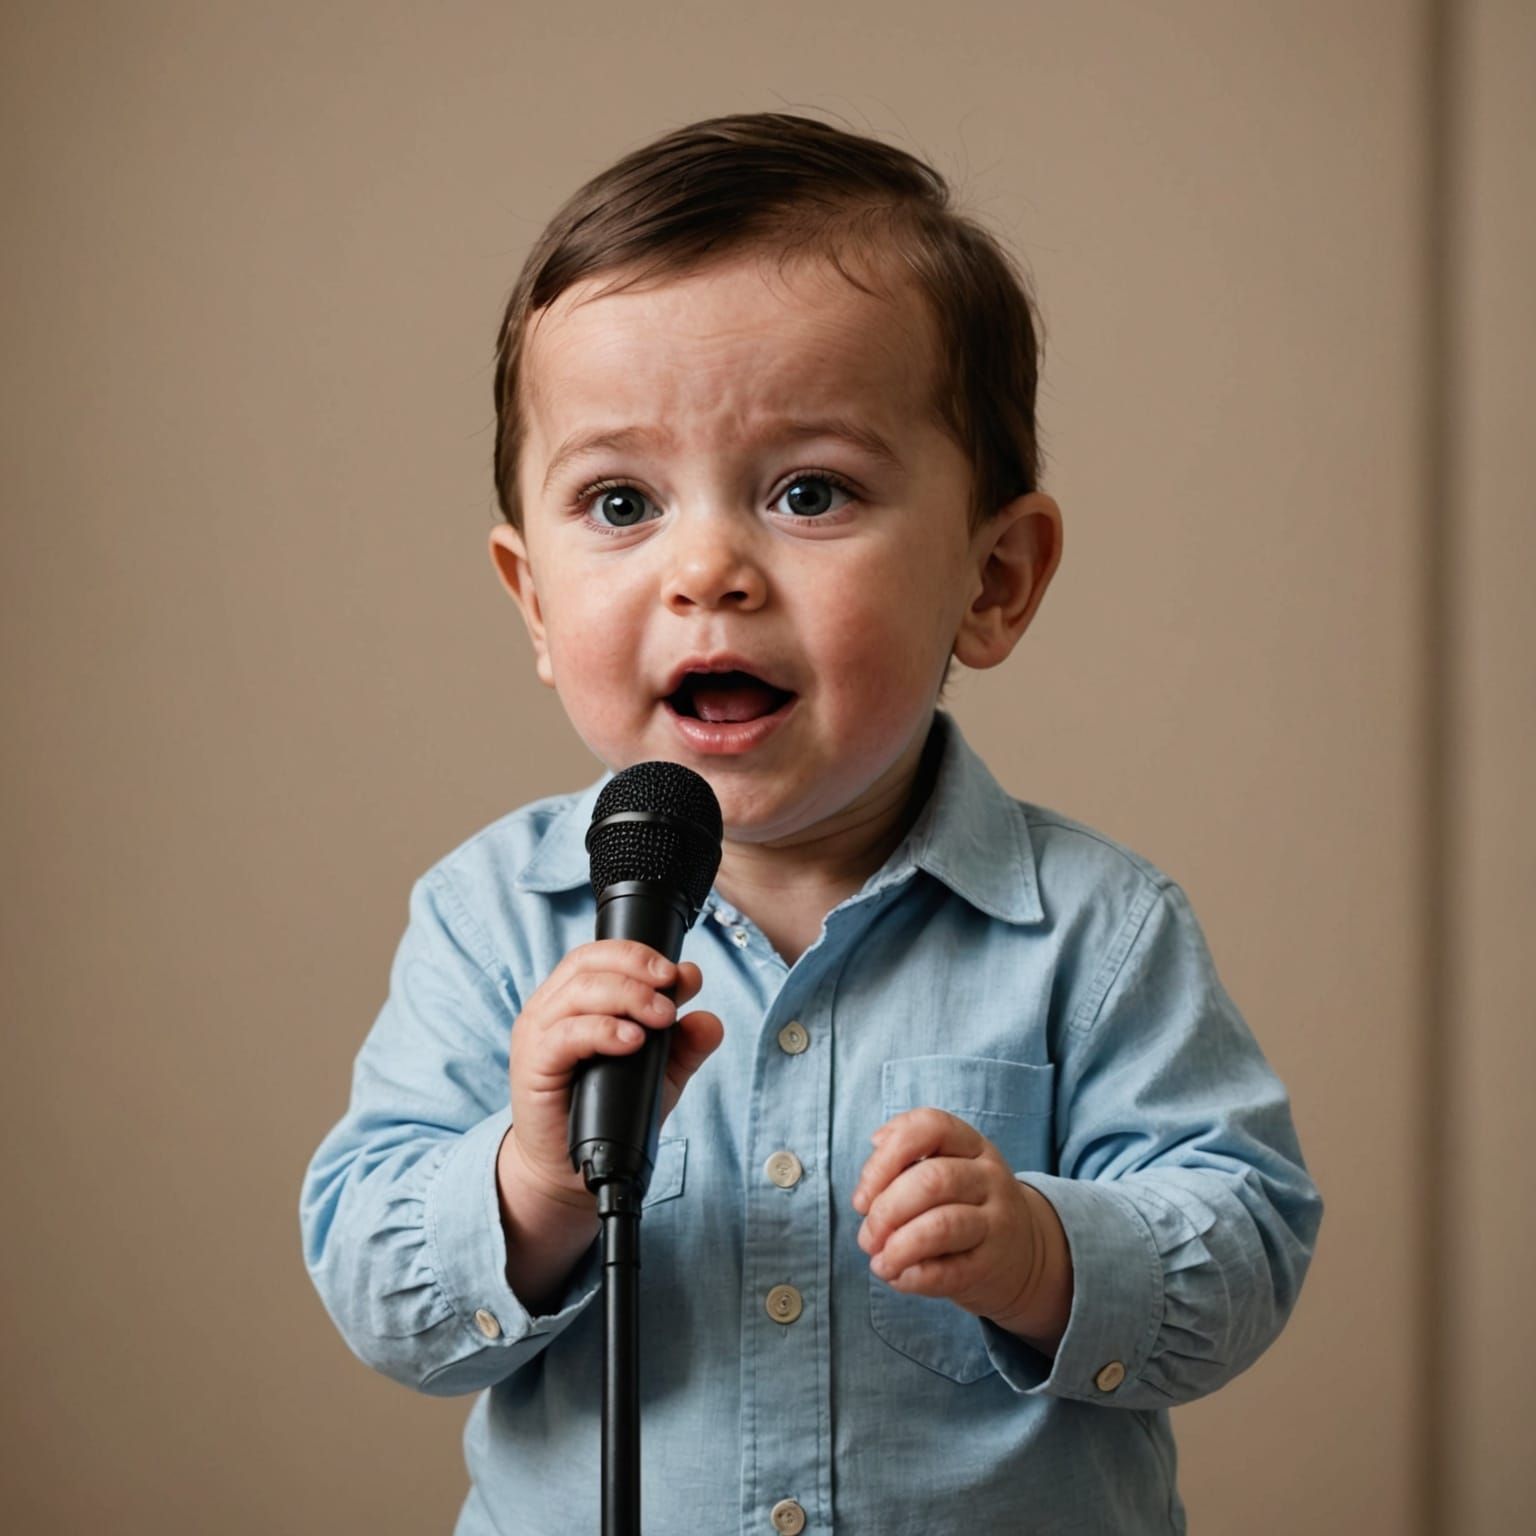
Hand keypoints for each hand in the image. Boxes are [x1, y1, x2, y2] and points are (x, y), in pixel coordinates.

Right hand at [505, 940, 722, 1208]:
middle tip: (674, 991)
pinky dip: (602, 1030)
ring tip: (661, 1018)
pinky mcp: (533, 1065)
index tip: (682, 975)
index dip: (641, 955)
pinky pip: (564, 1034)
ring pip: (578, 991)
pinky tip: (631, 1041)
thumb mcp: (657, 1075)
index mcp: (574, 999)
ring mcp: (538, 1035)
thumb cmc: (608, 1112)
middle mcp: (551, 1008)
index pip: (601, 954)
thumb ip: (684, 1046)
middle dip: (637, 968)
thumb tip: (711, 1020)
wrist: (568, 1170)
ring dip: (627, 996)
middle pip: (588, 963)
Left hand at [852, 1108, 1047, 1330]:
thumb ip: (904, 1168)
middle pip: (932, 1180)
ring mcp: (996, 1221)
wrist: (1021, 1253)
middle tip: (867, 1236)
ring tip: (879, 1260)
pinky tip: (898, 1277)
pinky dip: (914, 1277)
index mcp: (971, 1145)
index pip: (930, 1127)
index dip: (887, 1156)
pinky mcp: (993, 1264)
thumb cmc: (963, 1206)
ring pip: (942, 1225)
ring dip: (898, 1246)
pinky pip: (950, 1272)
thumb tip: (866, 1192)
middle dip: (886, 1209)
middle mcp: (988, 1177)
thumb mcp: (945, 1170)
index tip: (863, 1195)